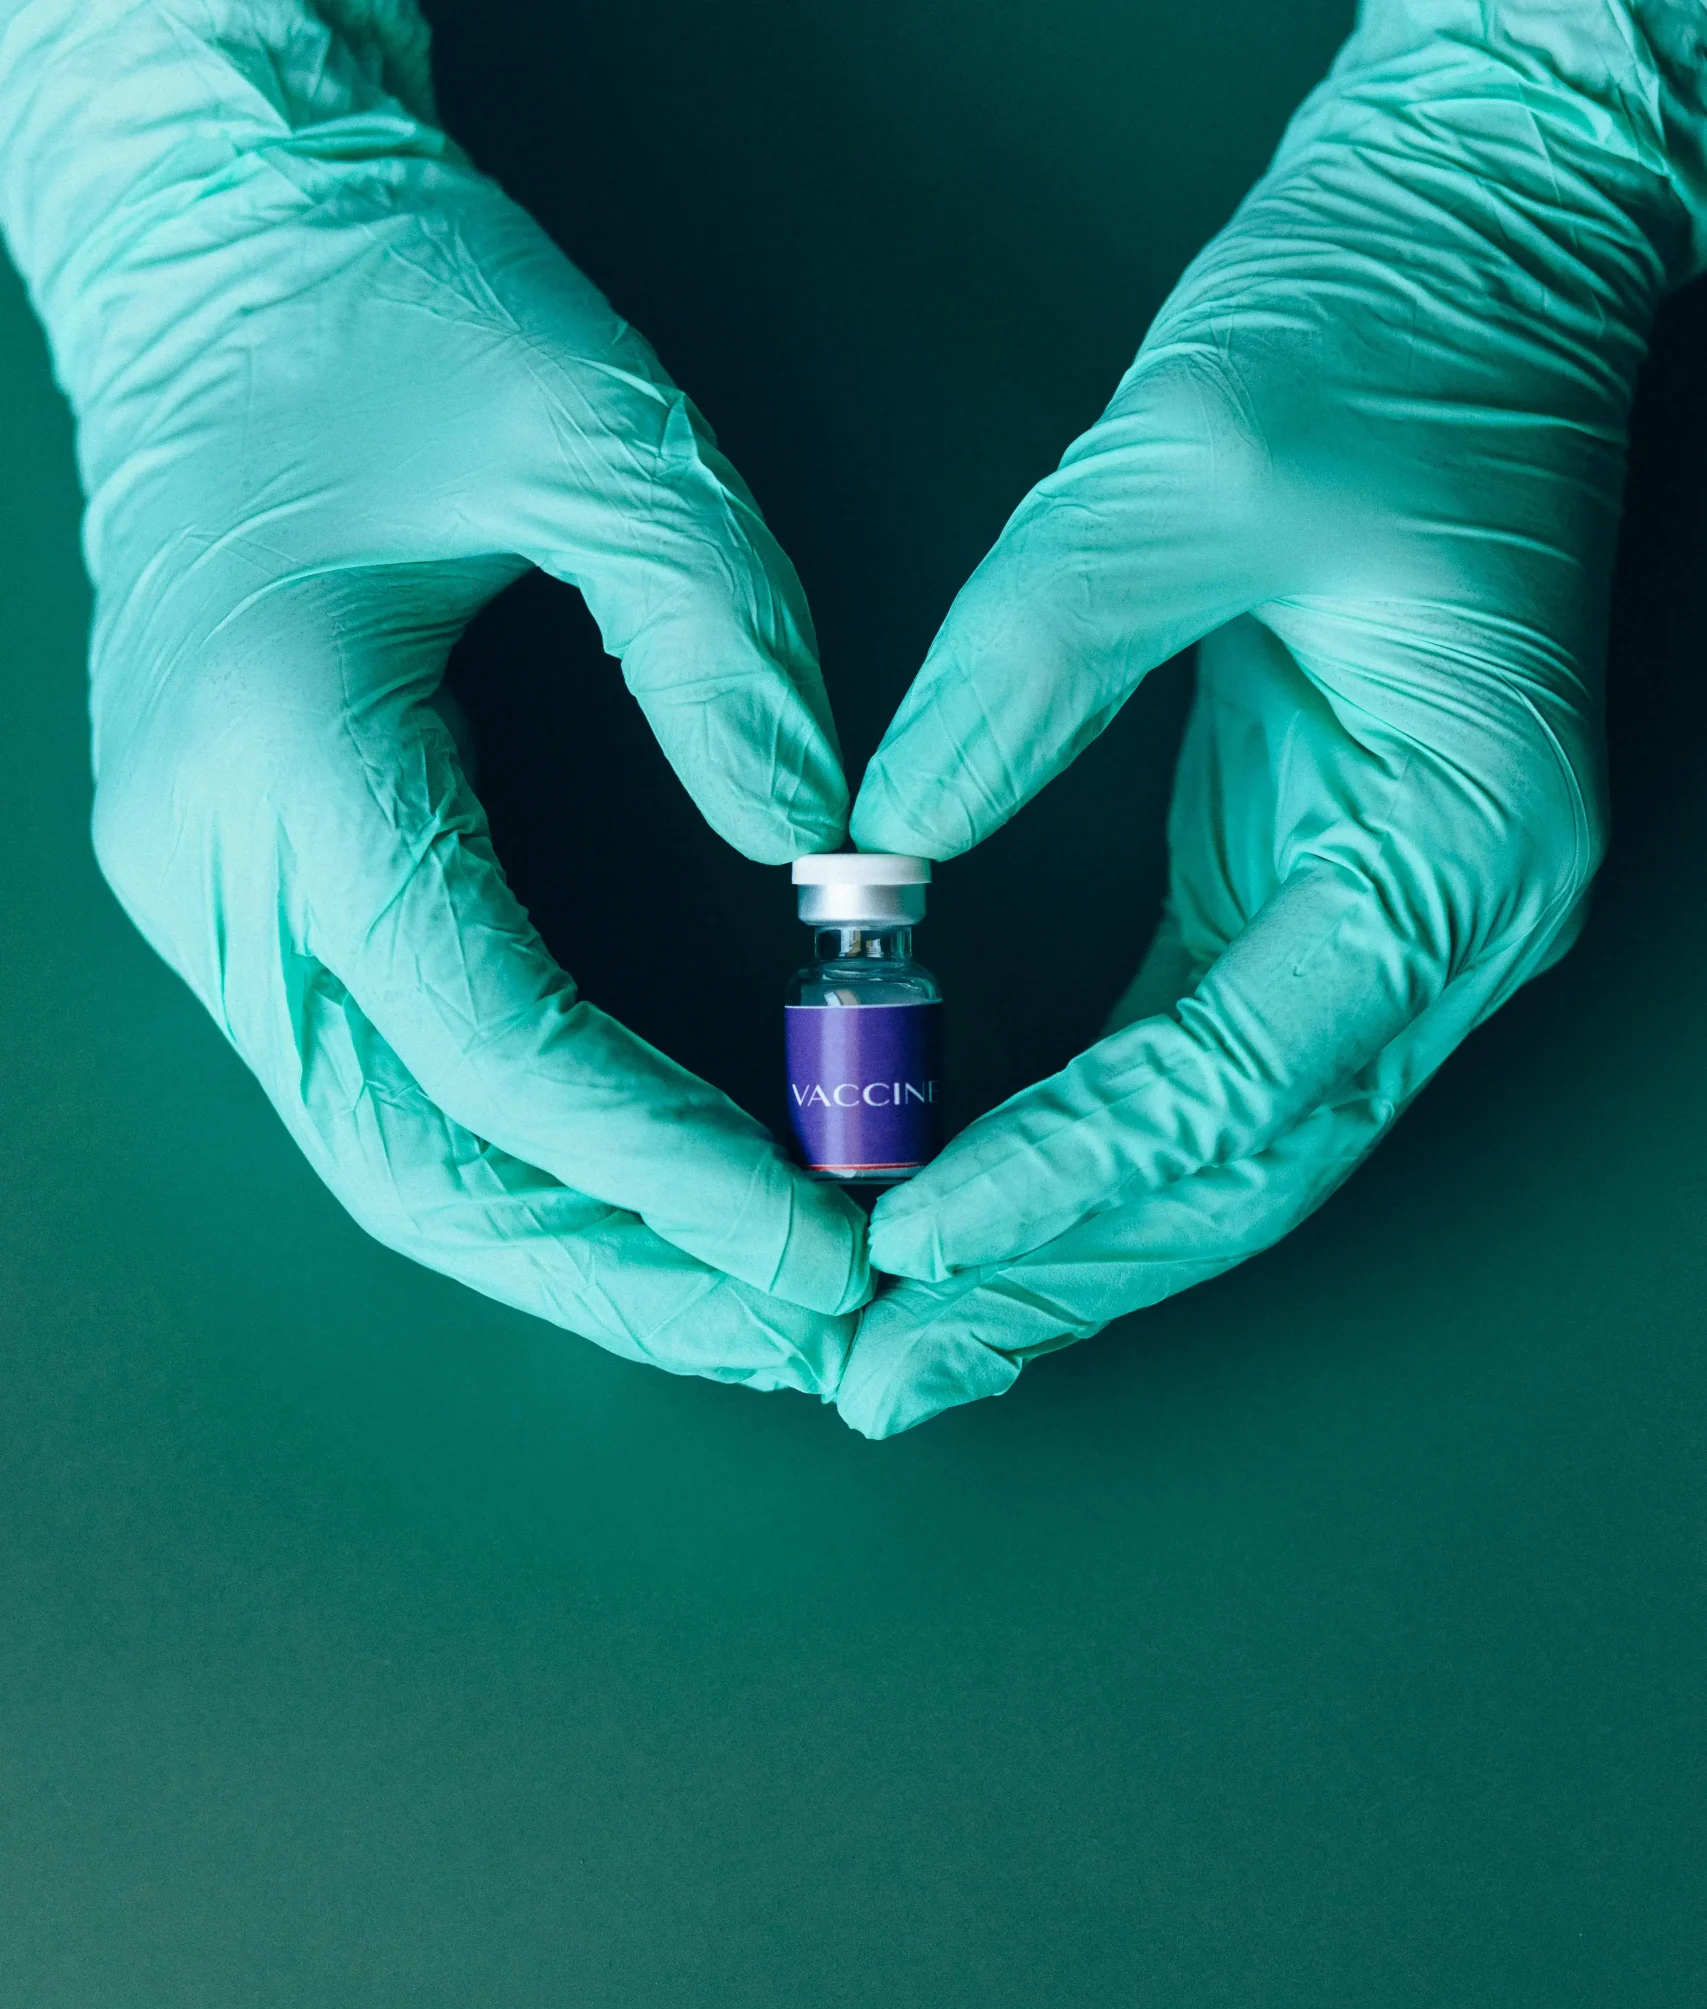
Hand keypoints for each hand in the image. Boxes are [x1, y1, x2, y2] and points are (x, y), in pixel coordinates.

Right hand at [0, 0, 867, 1394]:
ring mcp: (200, 892)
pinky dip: (518, 1168)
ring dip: (569, 1252)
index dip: (669, 1172)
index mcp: (280, 754)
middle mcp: (207, 863)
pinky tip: (638, 1200)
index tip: (825, 1242)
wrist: (212, 248)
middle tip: (799, 1332)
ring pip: (384, 1156)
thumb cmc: (386, 301)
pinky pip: (380, 1086)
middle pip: (415, 1165)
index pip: (496, 1046)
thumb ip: (724, 647)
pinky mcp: (237, 888)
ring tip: (739, 1305)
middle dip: (618, 1275)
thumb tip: (824, 869)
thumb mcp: (595, 426)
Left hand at [837, 0, 1698, 1435]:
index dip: (1061, 1177)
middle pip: (1241, 1174)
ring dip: (1067, 1256)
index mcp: (1460, 841)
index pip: (1238, 1076)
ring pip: (1228, 1156)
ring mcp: (1392, 920)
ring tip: (909, 1346)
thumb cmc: (1378, 334)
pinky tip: (982, 1215)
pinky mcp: (1316, 890)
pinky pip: (1202, 1074)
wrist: (1484, 253)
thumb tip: (869, 862)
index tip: (898, 1240)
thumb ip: (1021, 675)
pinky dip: (1088, 1160)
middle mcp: (1451, 921)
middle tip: (879, 1376)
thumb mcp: (1181, 471)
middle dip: (1056, 1281)